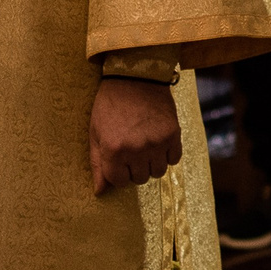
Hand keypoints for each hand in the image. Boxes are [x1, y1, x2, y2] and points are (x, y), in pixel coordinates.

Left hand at [90, 77, 182, 194]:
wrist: (135, 77)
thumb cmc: (110, 105)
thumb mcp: (96, 132)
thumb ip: (98, 164)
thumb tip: (100, 192)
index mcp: (113, 149)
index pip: (119, 181)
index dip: (118, 172)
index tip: (119, 159)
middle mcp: (136, 149)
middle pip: (139, 179)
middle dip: (134, 168)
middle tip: (132, 148)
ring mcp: (156, 142)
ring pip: (158, 172)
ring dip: (152, 163)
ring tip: (146, 145)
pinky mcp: (173, 134)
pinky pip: (174, 159)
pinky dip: (168, 154)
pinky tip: (159, 139)